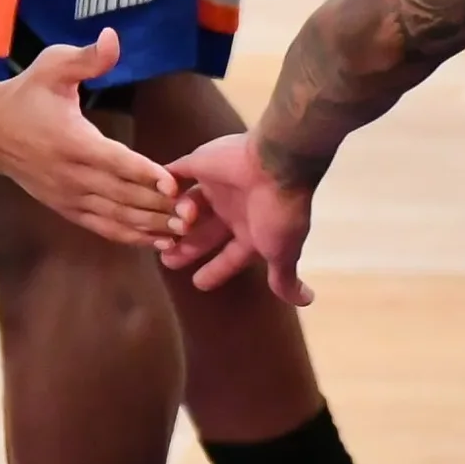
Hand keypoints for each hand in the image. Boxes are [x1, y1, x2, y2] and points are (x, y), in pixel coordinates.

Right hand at [0, 30, 179, 244]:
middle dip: (158, 206)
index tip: (173, 183)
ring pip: (114, 217)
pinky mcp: (64, 207)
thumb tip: (112, 38)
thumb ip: (87, 58)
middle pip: (121, 195)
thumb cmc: (25, 93)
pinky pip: (101, 226)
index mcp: (72, 141)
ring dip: (149, 226)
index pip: (114, 161)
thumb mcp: (52, 66)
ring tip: (183, 232)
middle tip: (193, 214)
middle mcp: (70, 174)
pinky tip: (156, 241)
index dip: (144, 173)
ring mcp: (67, 195)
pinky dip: (129, 236)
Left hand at [166, 131, 315, 304]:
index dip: (216, 270)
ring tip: (173, 230)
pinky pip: (173, 174)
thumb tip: (306, 302)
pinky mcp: (199, 163)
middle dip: (186, 247)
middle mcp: (233, 207)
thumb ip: (283, 277)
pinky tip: (158, 198)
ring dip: (176, 220)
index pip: (231, 255)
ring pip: (187, 205)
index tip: (198, 283)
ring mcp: (215, 185)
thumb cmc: (280, 211)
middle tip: (166, 260)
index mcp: (252, 229)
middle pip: (203, 232)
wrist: (276, 162)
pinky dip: (164, 186)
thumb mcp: (281, 252)